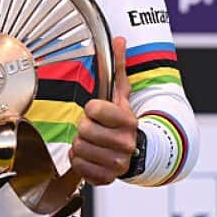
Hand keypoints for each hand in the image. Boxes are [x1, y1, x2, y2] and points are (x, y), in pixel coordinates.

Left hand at [69, 36, 137, 185]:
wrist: (137, 152)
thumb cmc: (122, 121)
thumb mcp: (121, 94)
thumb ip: (118, 66)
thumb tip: (119, 39)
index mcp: (128, 120)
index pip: (94, 109)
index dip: (92, 109)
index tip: (98, 112)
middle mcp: (126, 143)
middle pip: (84, 130)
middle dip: (84, 128)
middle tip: (94, 129)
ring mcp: (118, 162)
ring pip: (79, 149)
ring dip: (81, 145)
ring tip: (93, 142)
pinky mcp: (108, 178)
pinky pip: (79, 167)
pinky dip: (80, 162)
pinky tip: (90, 156)